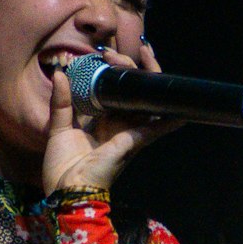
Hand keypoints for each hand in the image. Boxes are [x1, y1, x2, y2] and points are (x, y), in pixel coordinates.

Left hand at [41, 40, 182, 194]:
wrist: (66, 191)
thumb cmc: (62, 166)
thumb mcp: (58, 127)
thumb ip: (61, 101)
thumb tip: (61, 72)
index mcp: (101, 120)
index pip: (115, 91)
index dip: (116, 71)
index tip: (106, 53)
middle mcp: (117, 124)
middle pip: (132, 92)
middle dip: (131, 67)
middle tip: (119, 52)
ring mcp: (126, 133)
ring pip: (145, 102)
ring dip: (147, 78)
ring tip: (144, 56)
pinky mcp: (131, 142)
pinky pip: (155, 129)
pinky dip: (169, 121)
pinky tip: (183, 111)